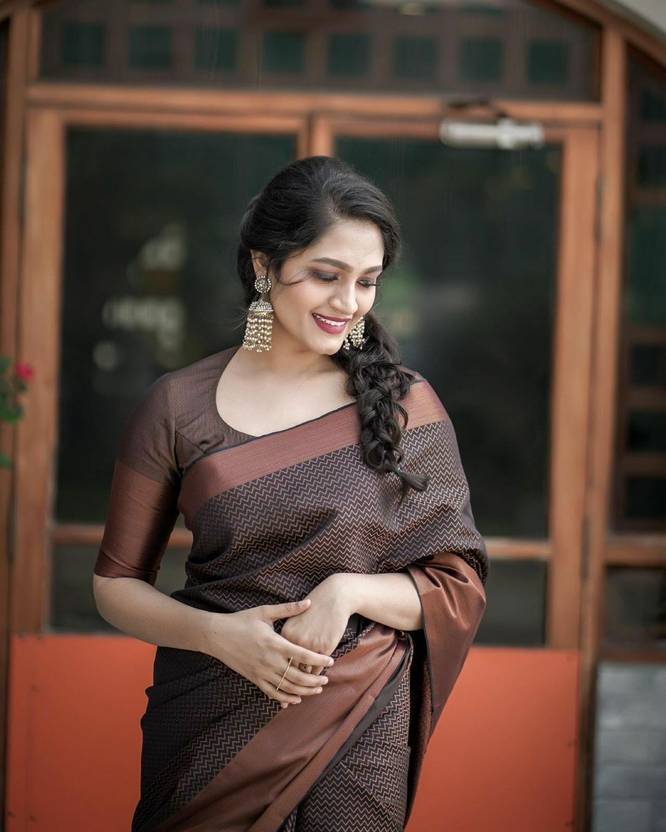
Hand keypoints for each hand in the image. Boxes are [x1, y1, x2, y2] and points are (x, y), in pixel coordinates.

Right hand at [200, 599, 333, 707]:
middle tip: (326, 679)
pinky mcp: (254, 678)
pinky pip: (272, 692)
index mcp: (274, 643)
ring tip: (317, 689)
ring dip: (304, 690)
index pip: (302, 655)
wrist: (216, 635)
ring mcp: (261, 672)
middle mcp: (269, 661)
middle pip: (298, 676)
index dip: (318, 660)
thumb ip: (288, 609)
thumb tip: (309, 602)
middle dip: (315, 679)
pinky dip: (285, 698)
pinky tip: (296, 699)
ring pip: (287, 687)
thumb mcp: (265, 611)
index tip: (331, 661)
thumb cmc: (241, 620)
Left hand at [281, 575, 353, 681]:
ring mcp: (310, 645)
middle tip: (294, 693)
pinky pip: (317, 667)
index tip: (280, 682)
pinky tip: (317, 676)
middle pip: (289, 669)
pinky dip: (317, 673)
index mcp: (285, 635)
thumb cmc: (314, 607)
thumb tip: (281, 652)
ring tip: (308, 688)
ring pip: (304, 671)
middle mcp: (295, 642)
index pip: (278, 660)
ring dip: (306, 681)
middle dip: (291, 682)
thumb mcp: (295, 618)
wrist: (334, 597)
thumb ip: (287, 635)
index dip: (279, 672)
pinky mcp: (324, 647)